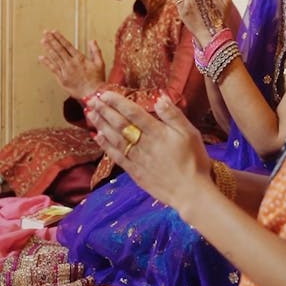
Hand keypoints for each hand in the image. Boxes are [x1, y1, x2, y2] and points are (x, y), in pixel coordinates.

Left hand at [39, 31, 105, 98]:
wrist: (92, 94)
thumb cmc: (97, 80)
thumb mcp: (100, 63)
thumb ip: (95, 51)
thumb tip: (92, 41)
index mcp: (79, 58)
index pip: (67, 45)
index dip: (60, 38)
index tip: (54, 31)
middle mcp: (70, 63)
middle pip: (59, 49)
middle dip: (51, 40)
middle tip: (45, 33)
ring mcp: (65, 71)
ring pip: (54, 57)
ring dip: (48, 48)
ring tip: (42, 41)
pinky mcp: (62, 79)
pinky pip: (52, 69)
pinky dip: (47, 63)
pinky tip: (41, 57)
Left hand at [87, 91, 211, 211]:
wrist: (190, 192)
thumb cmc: (194, 161)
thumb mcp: (190, 133)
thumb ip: (173, 115)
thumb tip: (159, 97)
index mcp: (157, 132)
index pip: (133, 113)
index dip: (117, 102)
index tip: (105, 93)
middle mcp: (143, 144)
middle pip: (120, 124)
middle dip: (104, 110)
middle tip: (92, 99)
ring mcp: (137, 159)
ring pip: (114, 138)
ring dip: (101, 125)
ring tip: (90, 113)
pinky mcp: (134, 172)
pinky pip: (116, 156)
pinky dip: (105, 146)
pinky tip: (98, 137)